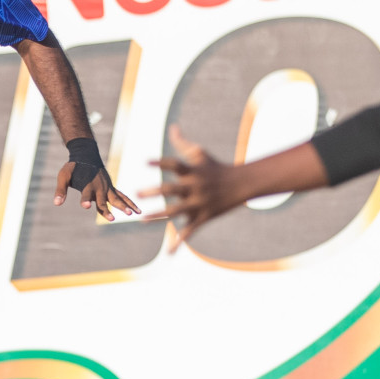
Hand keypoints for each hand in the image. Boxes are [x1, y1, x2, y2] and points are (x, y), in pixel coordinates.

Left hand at [53, 160, 140, 220]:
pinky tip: (137, 211)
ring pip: (117, 198)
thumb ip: (60, 190)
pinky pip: (122, 196)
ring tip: (132, 214)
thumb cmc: (74, 167)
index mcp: (88, 184)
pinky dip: (130, 203)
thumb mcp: (64, 176)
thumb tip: (56, 203)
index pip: (86, 194)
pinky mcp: (111, 188)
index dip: (85, 199)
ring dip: (124, 206)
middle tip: (111, 219)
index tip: (85, 206)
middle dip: (107, 209)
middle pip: (103, 200)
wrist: (87, 155)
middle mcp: (99, 186)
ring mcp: (107, 187)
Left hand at [140, 125, 244, 251]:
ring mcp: (200, 203)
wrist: (243, 184)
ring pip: (177, 210)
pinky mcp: (204, 216)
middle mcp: (195, 186)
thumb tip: (172, 127)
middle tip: (137, 192)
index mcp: (193, 171)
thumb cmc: (216, 167)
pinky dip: (180, 241)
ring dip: (159, 215)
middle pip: (172, 188)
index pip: (175, 164)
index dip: (161, 162)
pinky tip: (170, 251)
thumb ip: (182, 144)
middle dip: (155, 190)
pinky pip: (191, 230)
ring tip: (141, 219)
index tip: (145, 161)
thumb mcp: (200, 154)